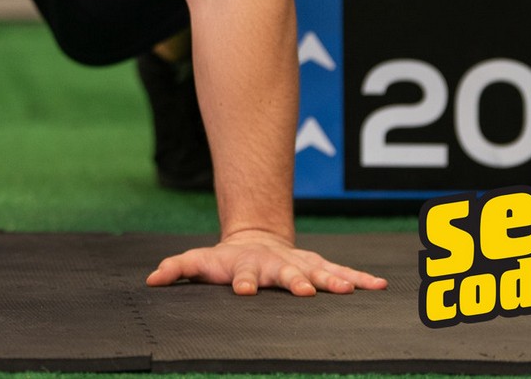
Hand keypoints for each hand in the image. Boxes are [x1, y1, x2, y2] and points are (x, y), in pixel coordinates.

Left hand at [147, 228, 387, 296]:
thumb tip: (150, 280)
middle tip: (306, 291)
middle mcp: (276, 265)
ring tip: (350, 289)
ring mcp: (299, 264)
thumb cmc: (222, 260)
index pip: (243, 276)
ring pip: (319, 271)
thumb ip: (175, 269)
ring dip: (334, 280)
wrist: (252, 240)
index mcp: (246, 267)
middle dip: (295, 281)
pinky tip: (379, 286)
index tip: (244, 290)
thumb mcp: (197, 262)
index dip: (242, 283)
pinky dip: (360, 279)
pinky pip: (342, 273)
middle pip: (286, 274)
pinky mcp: (318, 267)